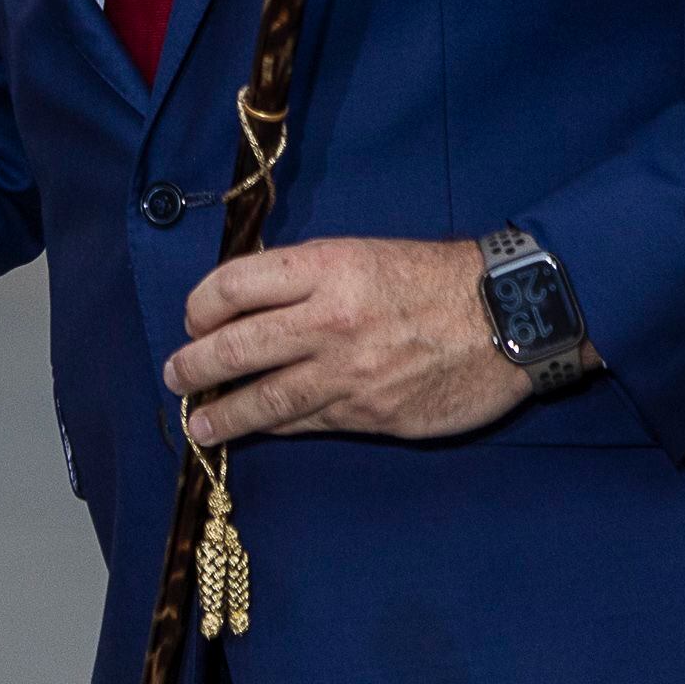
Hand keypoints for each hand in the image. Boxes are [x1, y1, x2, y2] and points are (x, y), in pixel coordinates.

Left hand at [163, 236, 528, 444]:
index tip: (193, 321)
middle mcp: (329, 321)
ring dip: (223, 414)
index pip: (232, 287)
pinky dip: (277, 426)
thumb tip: (249, 306)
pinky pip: (309, 422)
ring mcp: (350, 374)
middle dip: (194, 366)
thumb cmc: (433, 277)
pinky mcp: (373, 414)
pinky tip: (259, 429)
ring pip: (266, 399)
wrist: (510, 315)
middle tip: (175, 376)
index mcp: (323, 269)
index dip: (200, 307)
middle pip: (236, 348)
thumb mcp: (361, 254)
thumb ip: (305, 280)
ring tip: (198, 424)